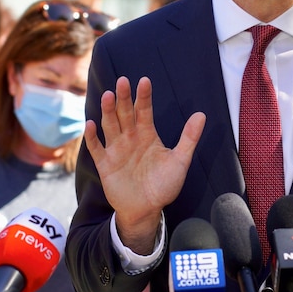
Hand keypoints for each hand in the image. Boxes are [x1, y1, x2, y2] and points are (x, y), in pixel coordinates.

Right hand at [84, 76, 205, 252]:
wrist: (147, 210)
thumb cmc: (164, 185)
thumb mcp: (180, 161)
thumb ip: (188, 138)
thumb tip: (201, 114)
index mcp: (147, 135)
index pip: (145, 111)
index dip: (144, 96)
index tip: (144, 81)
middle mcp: (130, 138)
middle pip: (125, 113)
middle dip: (124, 98)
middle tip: (122, 81)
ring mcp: (116, 150)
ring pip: (110, 126)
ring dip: (108, 111)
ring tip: (107, 96)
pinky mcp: (105, 164)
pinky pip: (97, 148)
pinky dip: (93, 137)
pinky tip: (91, 124)